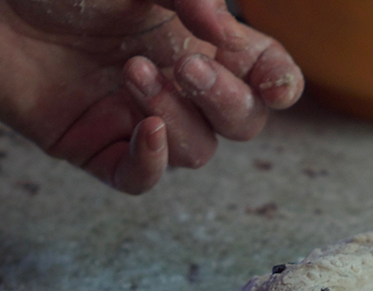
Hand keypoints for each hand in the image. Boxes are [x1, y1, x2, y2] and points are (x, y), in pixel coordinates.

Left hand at [0, 0, 303, 192]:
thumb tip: (222, 30)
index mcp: (197, 40)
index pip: (264, 76)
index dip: (279, 82)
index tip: (267, 75)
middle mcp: (177, 86)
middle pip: (241, 123)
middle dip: (225, 100)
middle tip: (185, 63)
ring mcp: (136, 120)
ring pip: (196, 152)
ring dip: (177, 114)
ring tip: (130, 70)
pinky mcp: (93, 148)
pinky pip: (139, 179)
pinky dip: (151, 162)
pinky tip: (144, 128)